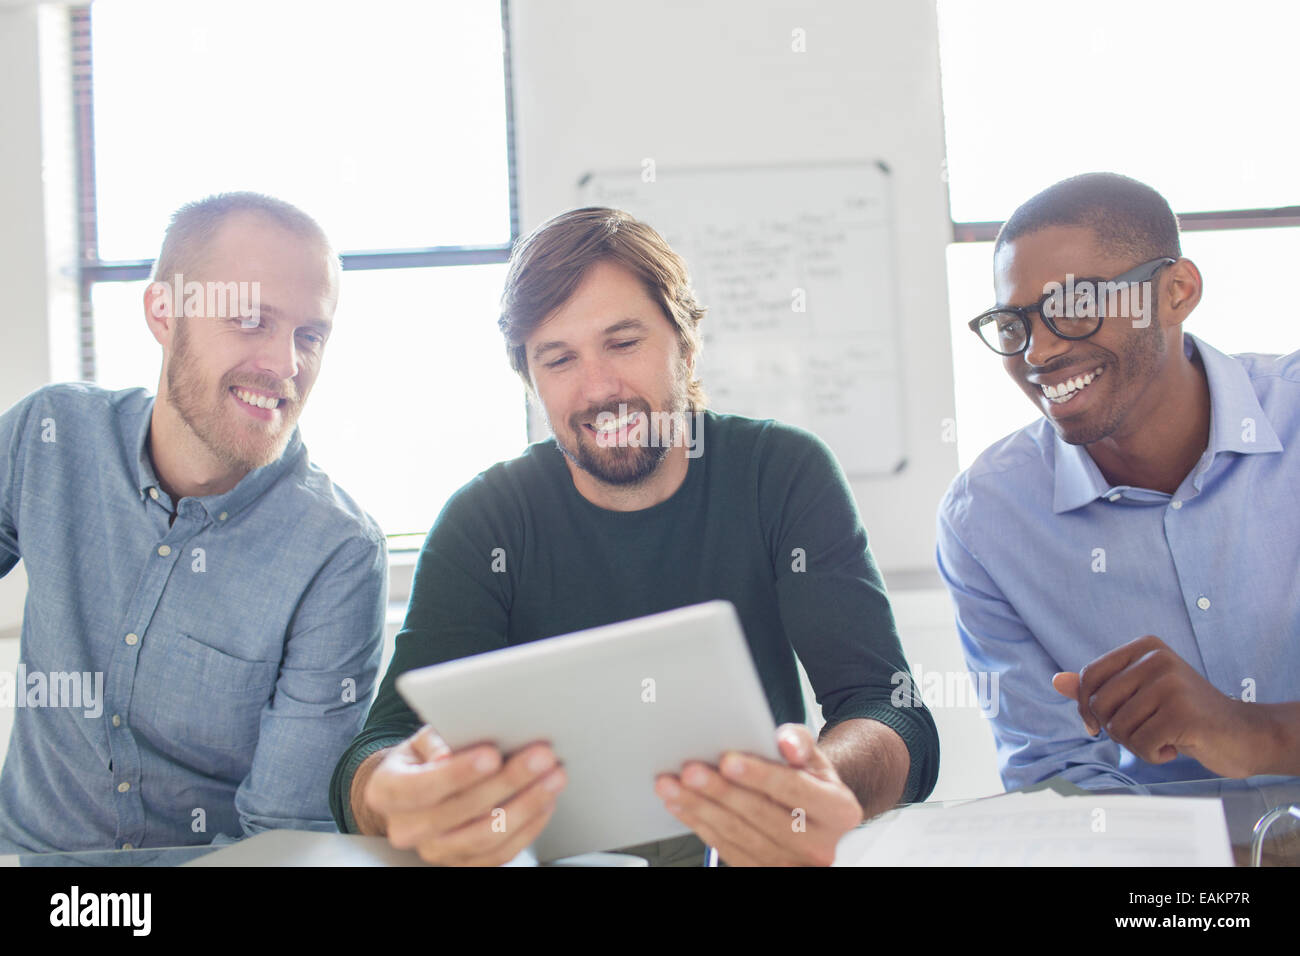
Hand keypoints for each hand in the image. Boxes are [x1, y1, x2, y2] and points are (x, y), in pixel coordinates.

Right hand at [363, 725, 566, 865]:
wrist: (416, 788)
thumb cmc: (424, 758)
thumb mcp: (422, 739)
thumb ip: (437, 740)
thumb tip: (449, 751)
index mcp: (387, 791)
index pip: (422, 787)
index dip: (458, 773)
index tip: (492, 754)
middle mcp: (406, 828)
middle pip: (460, 812)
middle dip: (507, 782)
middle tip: (540, 757)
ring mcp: (434, 851)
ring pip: (485, 837)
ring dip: (526, 805)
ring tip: (553, 777)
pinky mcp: (462, 864)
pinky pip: (499, 855)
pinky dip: (528, 827)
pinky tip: (545, 802)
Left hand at [654, 724, 862, 865]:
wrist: (814, 814)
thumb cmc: (809, 779)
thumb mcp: (814, 755)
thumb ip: (799, 742)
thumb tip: (785, 741)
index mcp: (839, 810)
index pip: (794, 790)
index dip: (759, 775)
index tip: (728, 760)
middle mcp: (819, 845)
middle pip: (761, 815)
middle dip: (721, 792)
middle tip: (690, 771)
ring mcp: (792, 864)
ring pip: (738, 835)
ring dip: (700, 809)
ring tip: (673, 786)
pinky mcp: (765, 872)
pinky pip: (727, 849)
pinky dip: (700, 825)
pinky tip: (682, 805)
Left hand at [1052, 635, 1261, 777]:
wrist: (1242, 735)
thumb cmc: (1185, 715)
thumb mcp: (1139, 695)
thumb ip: (1099, 688)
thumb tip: (1056, 681)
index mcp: (1145, 647)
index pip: (1090, 676)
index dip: (1085, 706)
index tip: (1095, 725)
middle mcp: (1157, 658)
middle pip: (1100, 703)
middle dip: (1115, 729)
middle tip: (1144, 732)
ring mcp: (1170, 683)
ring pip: (1119, 727)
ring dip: (1136, 743)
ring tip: (1163, 737)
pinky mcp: (1181, 711)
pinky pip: (1140, 743)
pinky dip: (1153, 754)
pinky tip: (1175, 747)